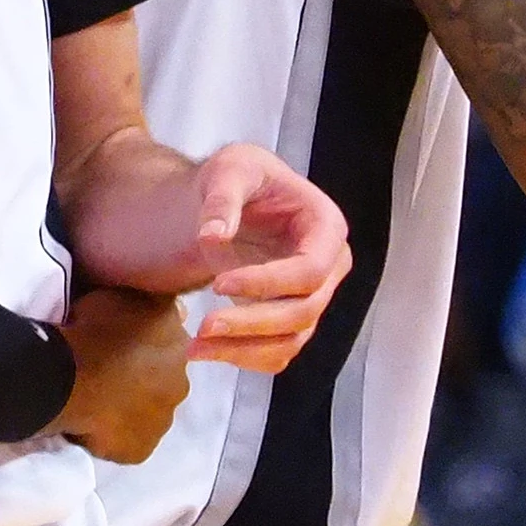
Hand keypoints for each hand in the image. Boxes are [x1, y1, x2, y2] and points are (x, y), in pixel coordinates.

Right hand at [50, 285, 189, 463]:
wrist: (69, 378)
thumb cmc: (93, 330)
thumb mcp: (123, 295)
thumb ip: (151, 303)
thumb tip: (175, 309)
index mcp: (178, 344)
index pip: (169, 344)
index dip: (146, 345)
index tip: (121, 344)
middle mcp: (180, 383)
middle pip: (162, 380)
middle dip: (144, 378)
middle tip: (110, 372)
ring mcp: (161, 421)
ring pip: (148, 413)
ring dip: (131, 407)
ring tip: (99, 400)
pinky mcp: (141, 449)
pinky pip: (129, 441)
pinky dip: (116, 434)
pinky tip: (94, 424)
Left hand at [179, 144, 349, 372]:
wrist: (229, 200)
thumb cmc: (239, 177)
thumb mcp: (230, 169)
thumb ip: (223, 197)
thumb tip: (212, 234)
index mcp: (325, 227)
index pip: (310, 269)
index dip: (268, 283)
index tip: (219, 284)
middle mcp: (329, 267)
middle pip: (303, 311)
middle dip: (253, 323)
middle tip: (204, 325)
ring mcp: (312, 296)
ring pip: (291, 340)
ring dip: (245, 350)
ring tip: (196, 348)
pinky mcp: (290, 317)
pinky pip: (277, 351)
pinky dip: (244, 357)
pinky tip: (207, 351)